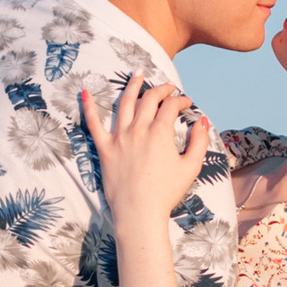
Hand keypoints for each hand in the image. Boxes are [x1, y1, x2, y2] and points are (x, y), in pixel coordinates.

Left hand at [79, 75, 213, 231]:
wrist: (140, 212)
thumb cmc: (167, 193)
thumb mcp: (191, 166)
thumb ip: (199, 141)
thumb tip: (202, 121)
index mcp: (160, 132)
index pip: (171, 105)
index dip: (181, 100)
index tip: (186, 103)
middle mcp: (139, 129)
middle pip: (149, 98)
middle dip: (161, 89)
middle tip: (168, 87)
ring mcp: (119, 137)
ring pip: (124, 103)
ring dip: (132, 86)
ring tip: (137, 74)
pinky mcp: (104, 148)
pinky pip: (93, 124)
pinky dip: (88, 107)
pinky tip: (84, 92)